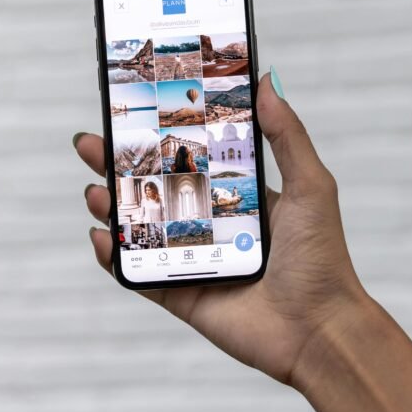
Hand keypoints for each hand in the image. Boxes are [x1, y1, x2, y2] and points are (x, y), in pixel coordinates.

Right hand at [75, 72, 368, 392]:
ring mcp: (193, 260)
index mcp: (239, 196)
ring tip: (93, 190)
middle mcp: (211, 225)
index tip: (132, 112)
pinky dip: (115, 257)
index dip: (159, 138)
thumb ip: (287, 136)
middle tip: (90, 143)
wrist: (319, 330)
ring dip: (111, 208)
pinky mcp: (181, 295)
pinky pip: (139, 275)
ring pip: (140, 228)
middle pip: (154, 189)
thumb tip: (268, 81)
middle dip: (118, 167)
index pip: (190, 159)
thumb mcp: (309, 186)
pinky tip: (100, 237)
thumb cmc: (321, 258)